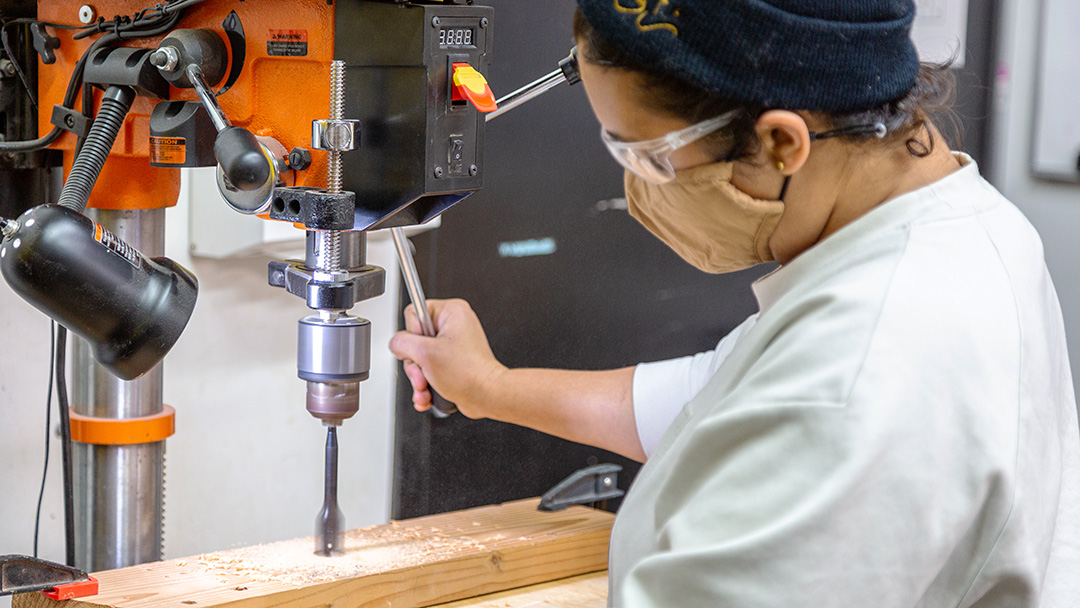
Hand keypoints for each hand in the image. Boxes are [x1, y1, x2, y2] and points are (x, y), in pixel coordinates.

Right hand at [388, 299, 505, 416]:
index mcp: (452, 312)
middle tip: (423, 373)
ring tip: (426, 388)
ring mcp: (454, 346)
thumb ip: (402, 342)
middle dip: (416, 364)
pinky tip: (428, 394)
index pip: (414, 313)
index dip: (412, 334)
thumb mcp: (425, 353)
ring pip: (420, 359)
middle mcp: (454, 326)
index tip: (422, 348)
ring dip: (419, 378)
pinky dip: (426, 385)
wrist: (487, 396)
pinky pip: (430, 370)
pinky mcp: (453, 363)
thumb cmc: (469, 373)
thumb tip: (397, 343)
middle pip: (415, 340)